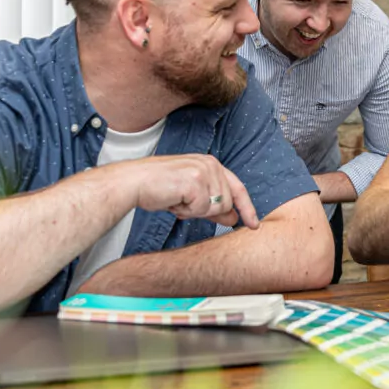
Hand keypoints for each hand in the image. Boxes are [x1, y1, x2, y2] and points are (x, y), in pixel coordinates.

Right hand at [122, 155, 259, 228]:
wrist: (134, 182)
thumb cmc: (159, 187)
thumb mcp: (191, 195)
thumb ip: (214, 205)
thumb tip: (234, 218)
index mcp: (212, 164)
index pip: (238, 188)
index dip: (247, 208)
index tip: (254, 225)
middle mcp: (211, 164)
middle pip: (227, 204)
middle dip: (207, 211)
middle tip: (184, 204)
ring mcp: (204, 172)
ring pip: (215, 208)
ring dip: (194, 211)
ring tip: (177, 200)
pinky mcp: (195, 182)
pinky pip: (200, 210)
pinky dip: (186, 212)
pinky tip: (173, 201)